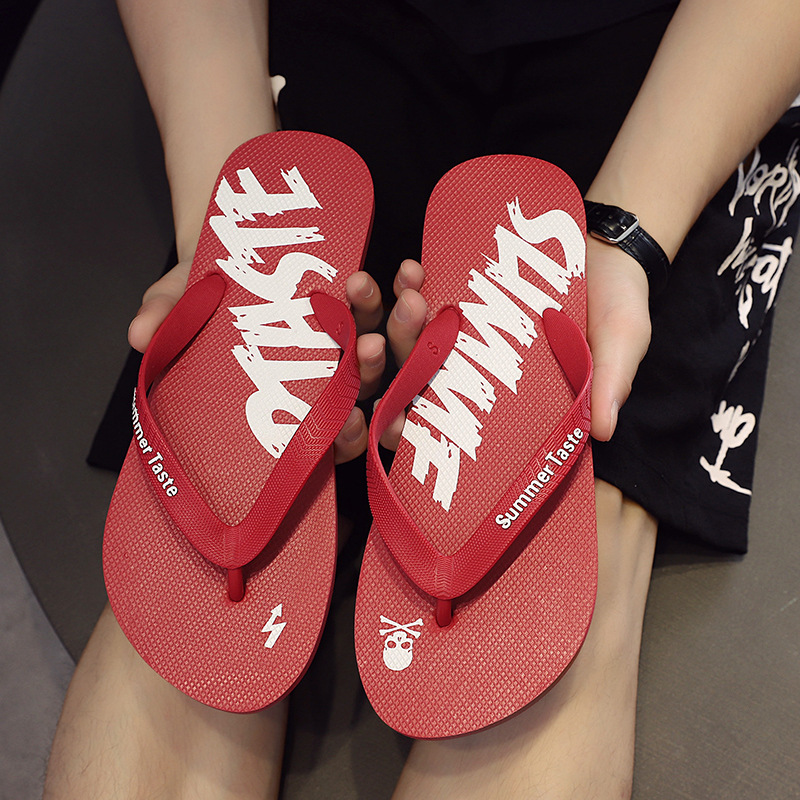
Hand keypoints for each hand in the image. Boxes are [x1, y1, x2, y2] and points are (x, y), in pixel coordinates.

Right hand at [127, 263, 385, 463]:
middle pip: (368, 391)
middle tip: (368, 345)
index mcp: (293, 403)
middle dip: (374, 372)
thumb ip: (167, 320)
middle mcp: (332, 382)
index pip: (329, 439)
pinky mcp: (370, 312)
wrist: (235, 251)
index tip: (346, 421)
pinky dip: (405, 290)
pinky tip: (409, 271)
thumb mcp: (180, 302)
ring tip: (400, 297)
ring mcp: (356, 347)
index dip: (343, 437)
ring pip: (392, 351)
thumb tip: (137, 335)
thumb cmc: (206, 294)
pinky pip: (397, 308)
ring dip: (403, 329)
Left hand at [382, 246, 652, 447]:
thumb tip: (603, 430)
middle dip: (392, 363)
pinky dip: (409, 282)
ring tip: (406, 296)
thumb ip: (608, 381)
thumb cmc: (617, 303)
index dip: (413, 433)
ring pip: (408, 336)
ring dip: (393, 318)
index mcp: (502, 400)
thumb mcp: (621, 342)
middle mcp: (472, 370)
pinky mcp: (457, 290)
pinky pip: (420, 291)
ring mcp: (461, 330)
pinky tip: (410, 269)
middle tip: (383, 345)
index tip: (394, 426)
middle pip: (414, 377)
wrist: (607, 243)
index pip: (449, 429)